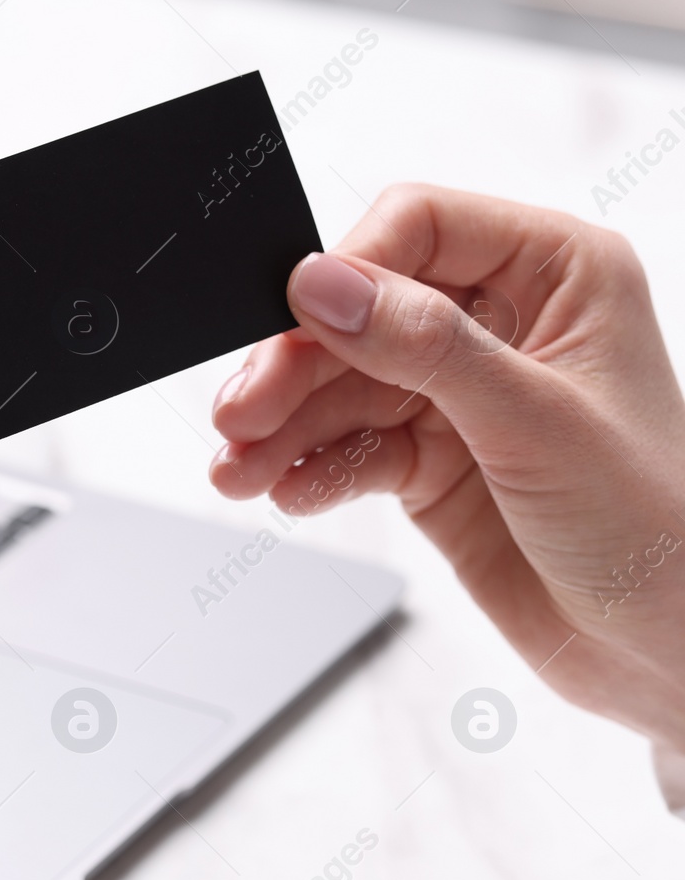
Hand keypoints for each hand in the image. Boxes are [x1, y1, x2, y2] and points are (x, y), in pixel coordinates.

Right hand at [208, 184, 684, 788]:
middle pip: (361, 313)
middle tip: (239, 414)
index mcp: (557, 273)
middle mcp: (504, 322)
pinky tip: (287, 490)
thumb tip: (324, 286)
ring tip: (238, 469)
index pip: (418, 228)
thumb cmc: (658, 527)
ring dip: (285, 428)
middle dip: (294, 367)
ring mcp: (463, 395)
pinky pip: (351, 448)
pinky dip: (312, 469)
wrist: (669, 651)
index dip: (346, 271)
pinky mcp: (433, 461)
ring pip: (342, 386)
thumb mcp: (537, 424)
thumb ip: (425, 348)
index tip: (288, 323)